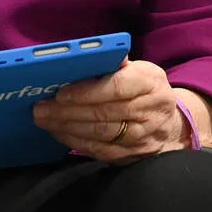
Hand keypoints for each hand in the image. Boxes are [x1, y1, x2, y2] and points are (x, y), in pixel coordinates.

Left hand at [32, 59, 196, 161]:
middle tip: (40, 108)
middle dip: (67, 111)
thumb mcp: (136, 69)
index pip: (117, 87)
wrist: (171, 122)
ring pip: (101, 134)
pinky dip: (76, 143)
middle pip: (105, 113)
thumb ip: (112, 63)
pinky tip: (58, 133)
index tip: (60, 93)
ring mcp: (144, 136)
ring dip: (67, 127)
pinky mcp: (134, 156)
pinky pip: (101, 151)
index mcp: (150, 81)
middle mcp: (151, 110)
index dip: (87, 92)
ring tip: (44, 119)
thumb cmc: (142, 89)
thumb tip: (82, 56)